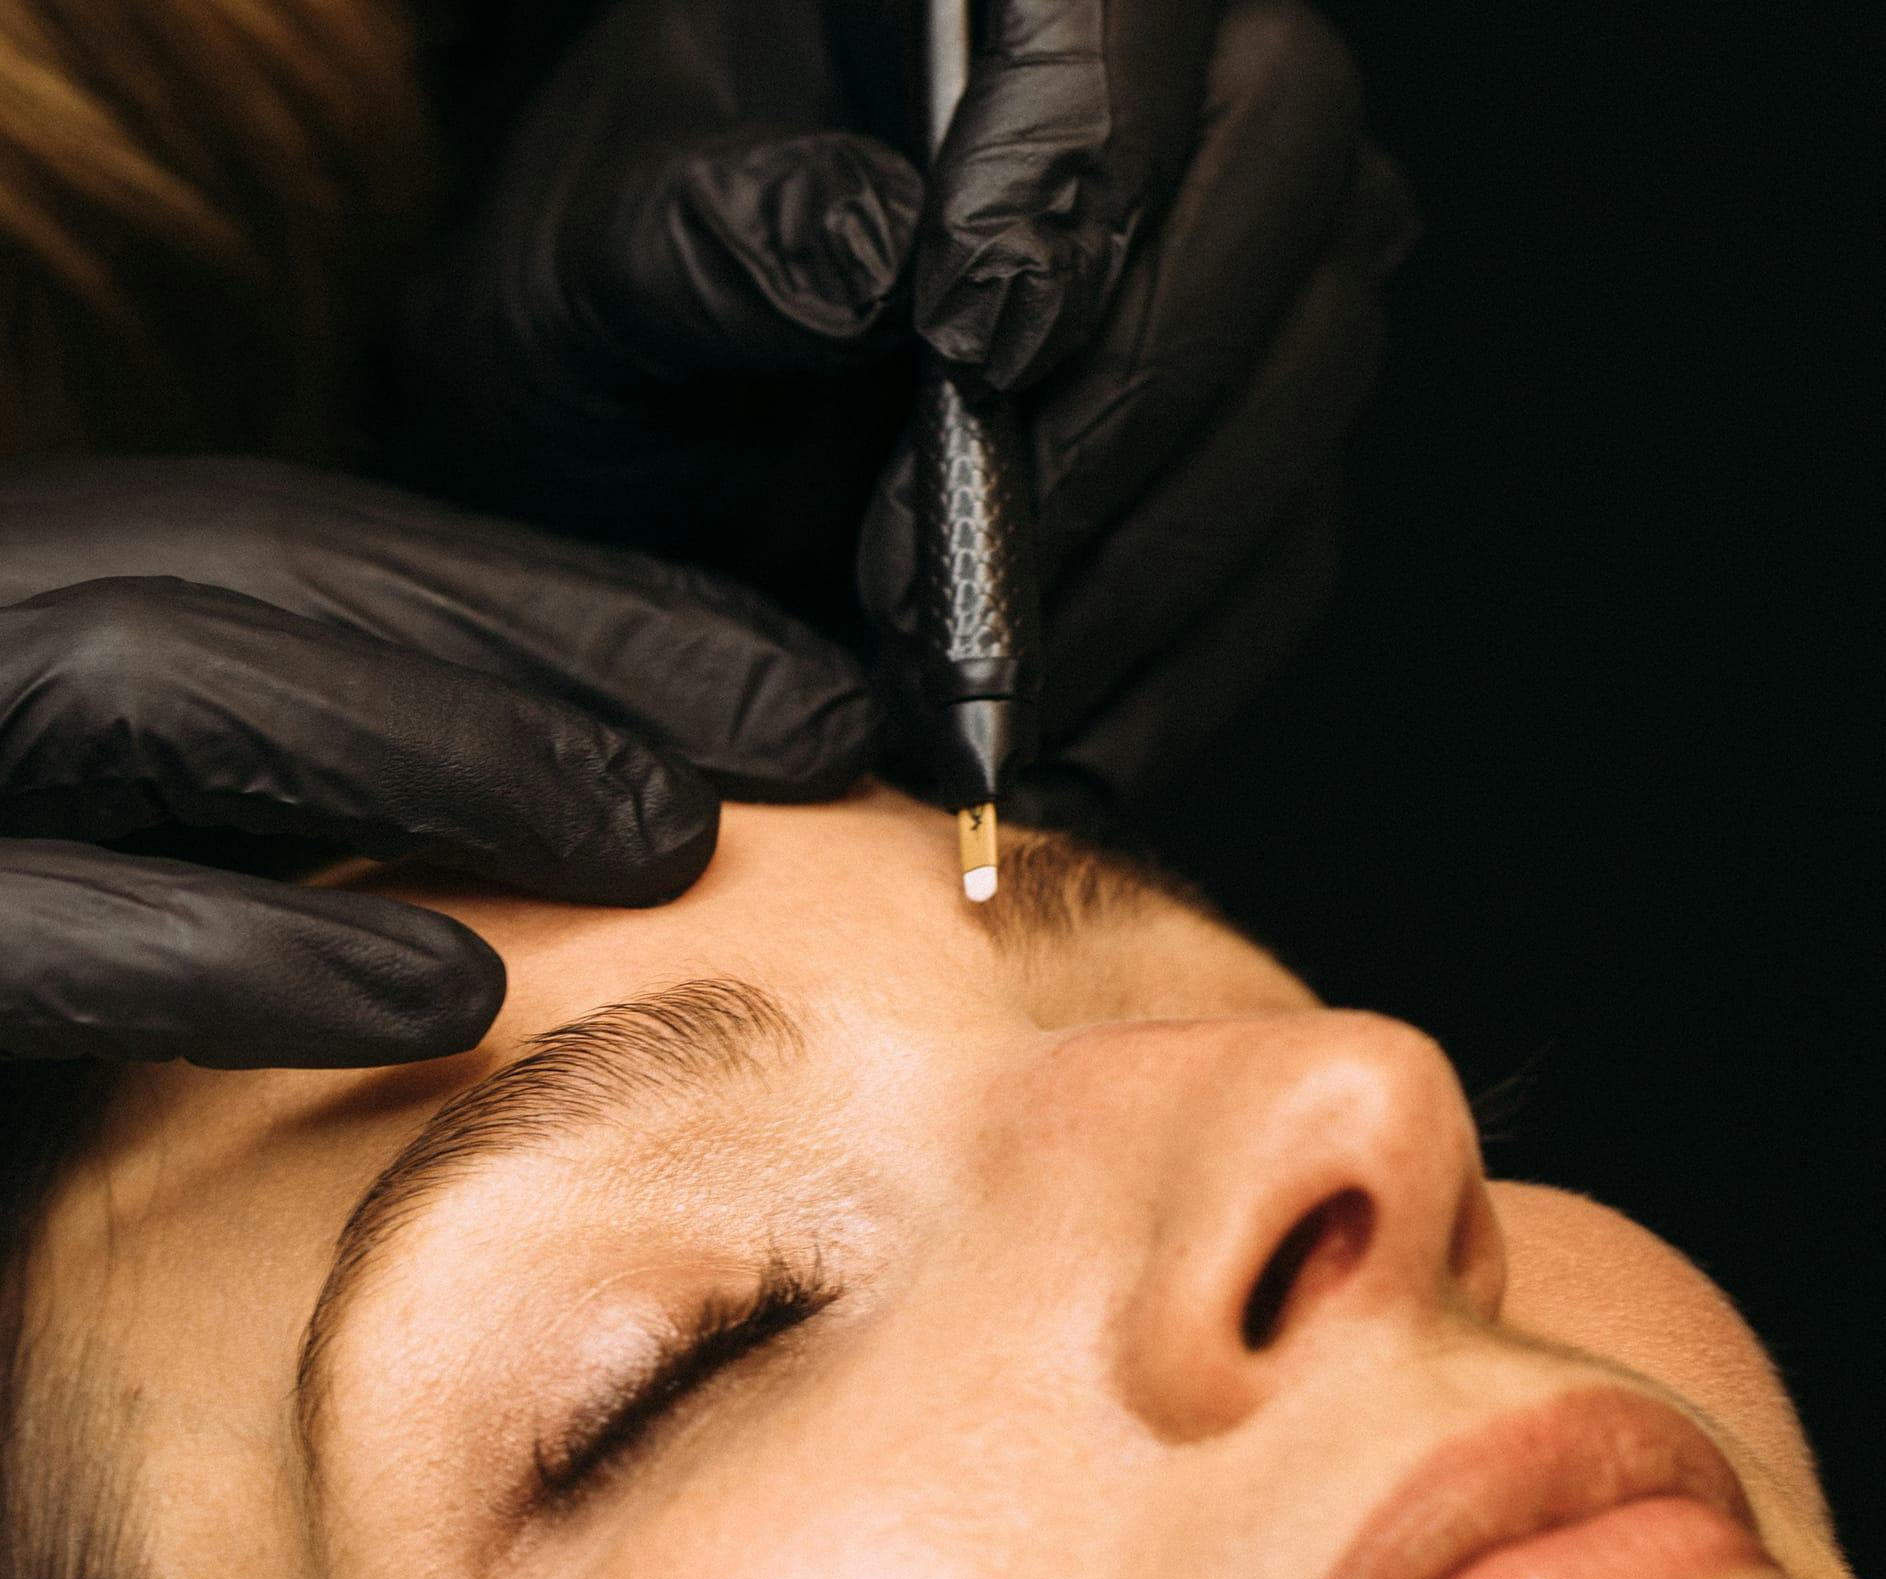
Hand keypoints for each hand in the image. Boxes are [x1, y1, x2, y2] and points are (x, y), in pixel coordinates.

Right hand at [0, 458, 877, 1065]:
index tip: (785, 678)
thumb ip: (315, 809)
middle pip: (263, 570)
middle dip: (553, 639)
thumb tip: (628, 802)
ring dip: (445, 745)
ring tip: (668, 841)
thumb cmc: (2, 1003)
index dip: (568, 596)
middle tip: (806, 733)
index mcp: (25, 619)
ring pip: (153, 680)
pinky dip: (242, 952)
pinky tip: (450, 1002)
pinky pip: (22, 932)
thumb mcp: (154, 863)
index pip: (315, 550)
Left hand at [398, 0, 1416, 799]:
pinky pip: (1294, 551)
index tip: (970, 335)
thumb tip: (867, 250)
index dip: (1088, 145)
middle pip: (1294, 158)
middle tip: (960, 547)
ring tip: (977, 678)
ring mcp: (1239, 276)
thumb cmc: (621, 338)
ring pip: (1319, 364)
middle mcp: (1167, 99)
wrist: (659, 475)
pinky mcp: (1253, 454)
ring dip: (1152, 553)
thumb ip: (699, 238)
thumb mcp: (594, 278)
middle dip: (1132, 384)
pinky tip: (1058, 750)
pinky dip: (1185, 675)